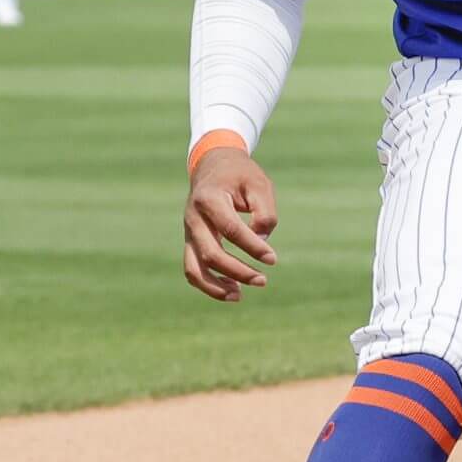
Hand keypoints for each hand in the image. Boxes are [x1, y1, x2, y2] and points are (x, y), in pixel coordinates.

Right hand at [183, 146, 278, 301]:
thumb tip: (262, 242)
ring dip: (216, 287)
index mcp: (209, 199)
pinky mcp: (191, 242)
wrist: (213, 166)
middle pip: (210, 253)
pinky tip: (232, 291)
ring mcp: (189, 232)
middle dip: (238, 271)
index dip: (252, 247)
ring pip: (194, 268)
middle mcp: (194, 218)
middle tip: (263, 280)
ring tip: (240, 296)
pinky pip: (192, 269)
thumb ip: (264, 212)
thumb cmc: (240, 175)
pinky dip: (208, 284)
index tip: (272, 259)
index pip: (230, 229)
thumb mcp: (259, 184)